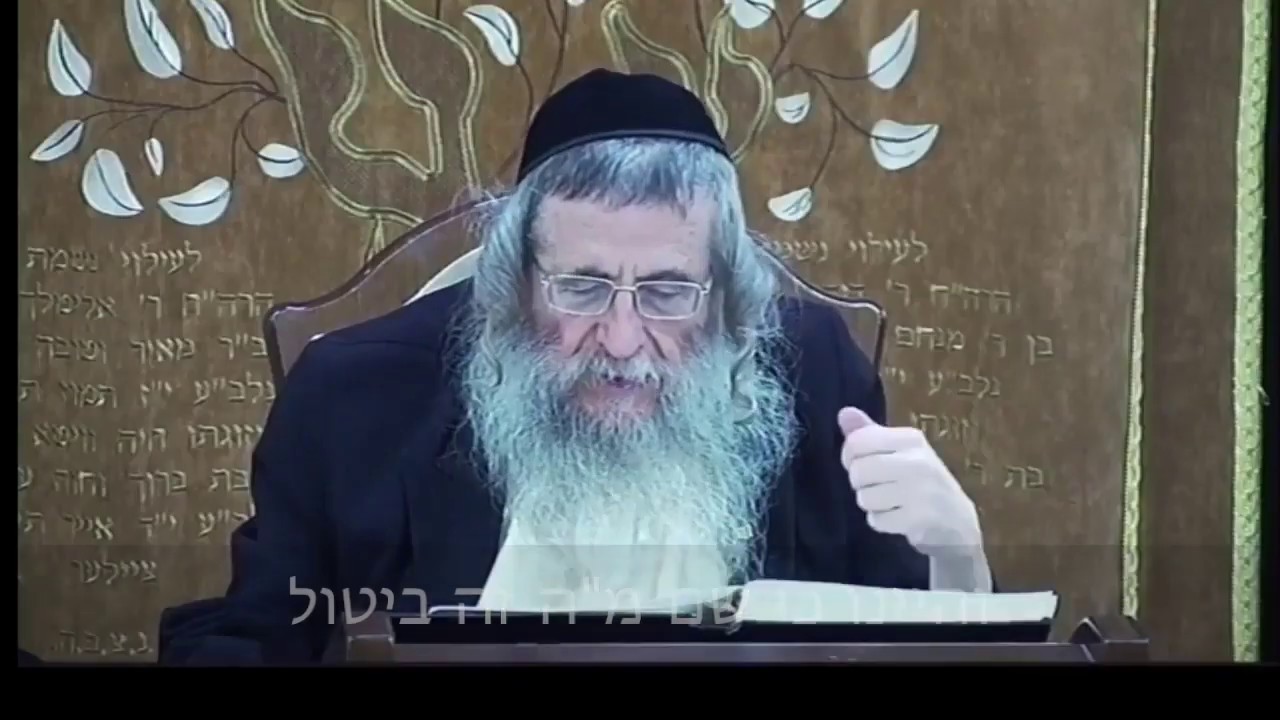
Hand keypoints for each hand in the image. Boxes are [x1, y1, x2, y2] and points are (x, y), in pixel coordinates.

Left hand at [838, 406, 991, 590]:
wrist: (957, 522)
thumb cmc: (922, 482)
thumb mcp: (900, 451)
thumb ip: (870, 433)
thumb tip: (844, 413)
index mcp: (910, 439)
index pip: (857, 441)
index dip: (849, 456)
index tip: (862, 463)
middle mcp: (918, 461)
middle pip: (858, 470)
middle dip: (860, 484)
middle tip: (879, 486)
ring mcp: (920, 490)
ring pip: (864, 497)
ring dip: (871, 505)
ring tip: (892, 502)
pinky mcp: (919, 518)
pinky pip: (876, 520)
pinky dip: (881, 522)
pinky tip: (898, 518)